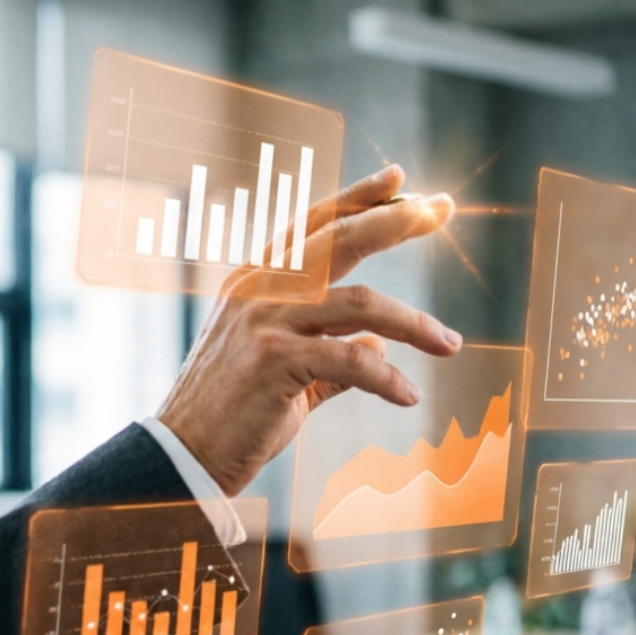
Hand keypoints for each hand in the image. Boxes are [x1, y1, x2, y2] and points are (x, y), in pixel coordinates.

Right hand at [157, 165, 459, 495]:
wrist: (185, 455)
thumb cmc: (234, 416)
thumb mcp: (285, 372)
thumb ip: (331, 355)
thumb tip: (378, 344)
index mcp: (255, 282)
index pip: (313, 225)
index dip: (358, 198)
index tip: (401, 179)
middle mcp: (258, 290)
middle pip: (340, 239)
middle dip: (397, 221)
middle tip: (442, 208)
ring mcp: (264, 322)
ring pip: (361, 302)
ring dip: (415, 323)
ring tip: (450, 344)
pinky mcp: (274, 361)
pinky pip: (352, 361)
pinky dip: (388, 379)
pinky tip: (408, 396)